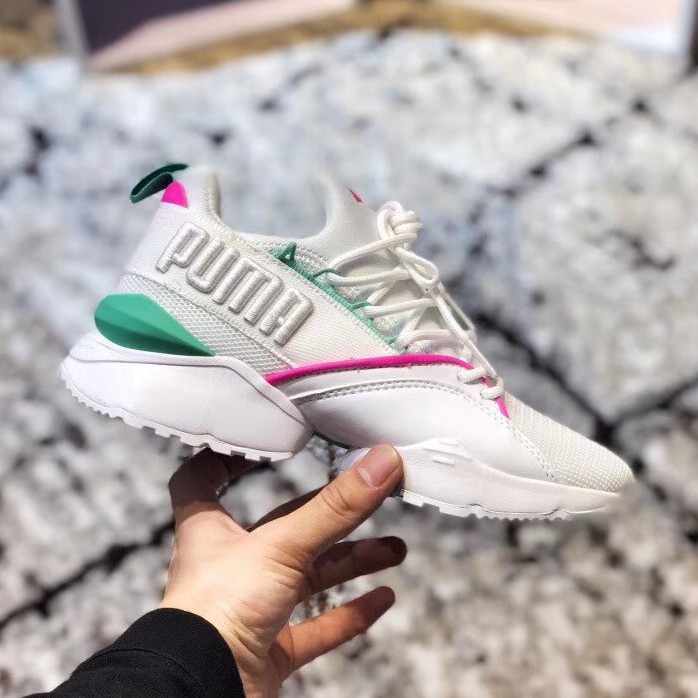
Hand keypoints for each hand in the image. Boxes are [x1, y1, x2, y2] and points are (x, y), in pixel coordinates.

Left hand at [161, 446, 404, 697]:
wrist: (204, 689)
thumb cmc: (214, 614)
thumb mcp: (283, 544)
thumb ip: (336, 508)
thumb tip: (380, 462)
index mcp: (211, 530)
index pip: (201, 479)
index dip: (225, 459)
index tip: (260, 445)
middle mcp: (229, 566)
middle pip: (283, 528)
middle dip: (331, 516)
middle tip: (370, 499)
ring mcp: (250, 609)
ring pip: (307, 578)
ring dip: (350, 562)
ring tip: (393, 550)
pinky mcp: (268, 649)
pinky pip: (315, 628)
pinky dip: (349, 613)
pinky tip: (381, 599)